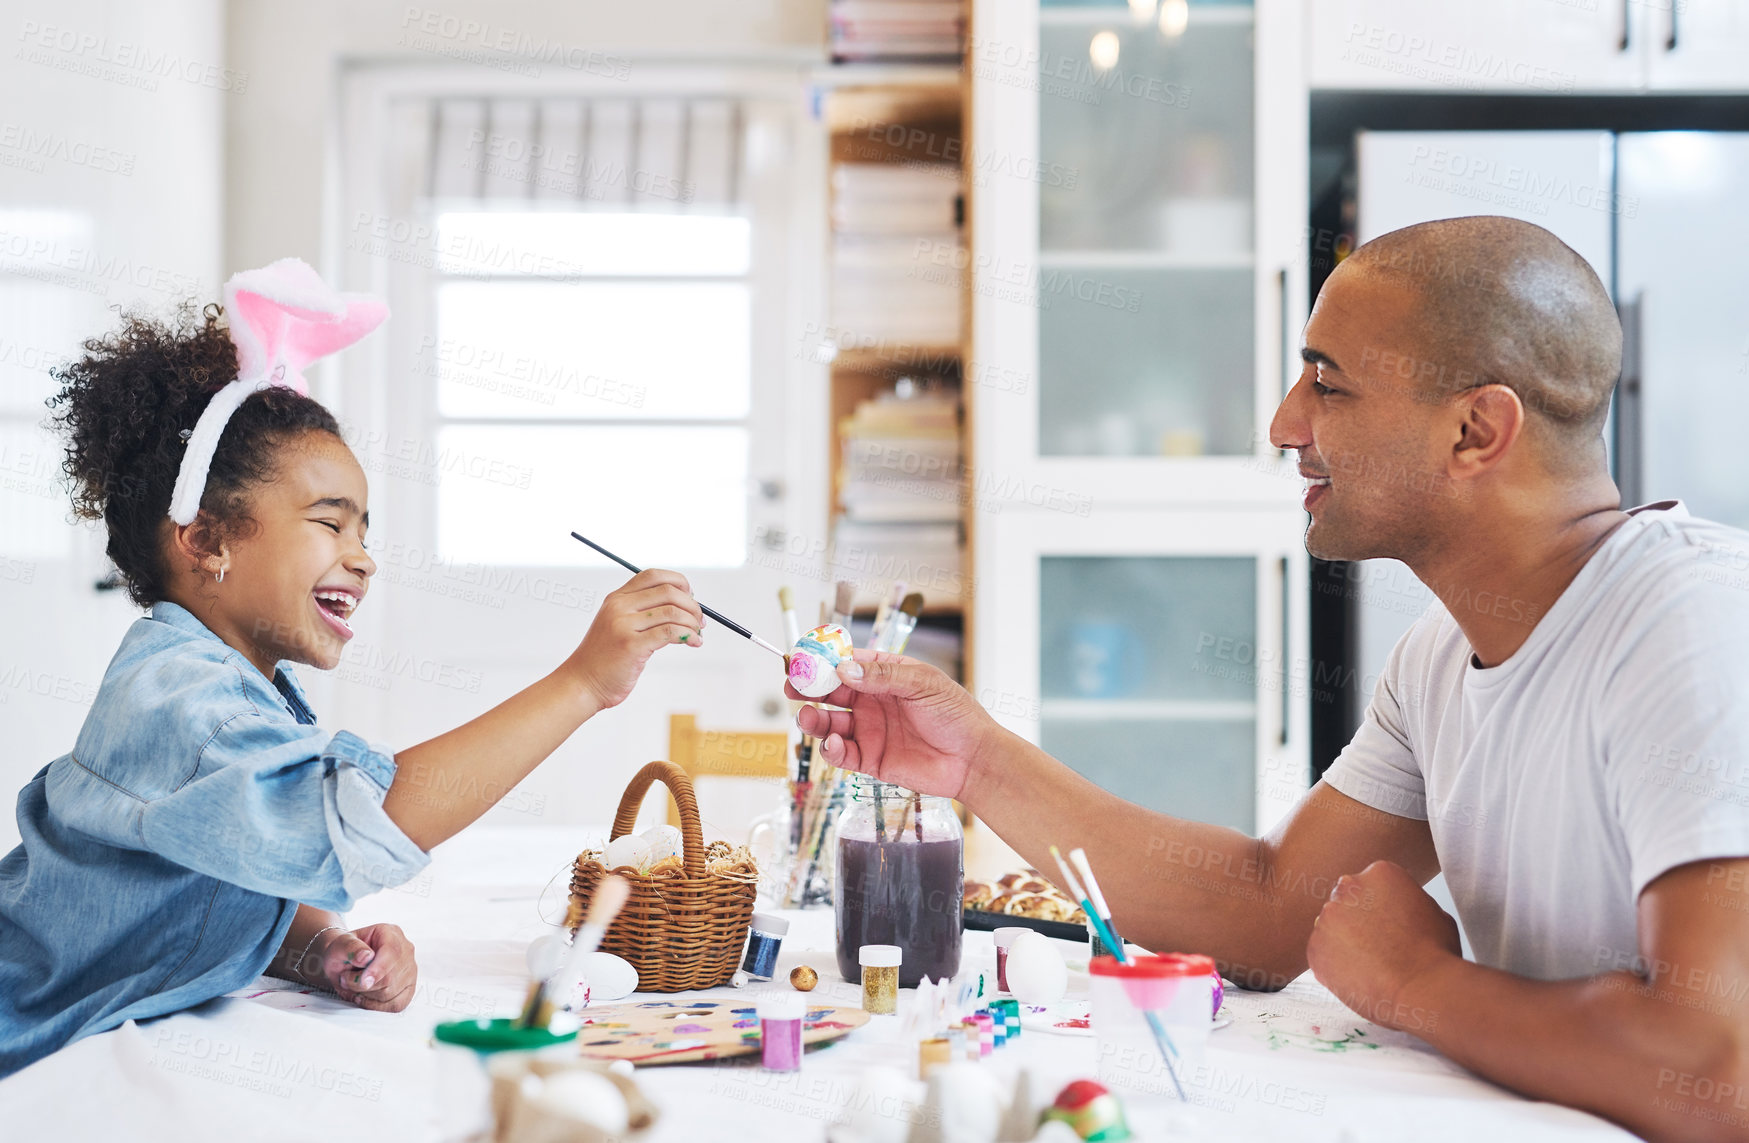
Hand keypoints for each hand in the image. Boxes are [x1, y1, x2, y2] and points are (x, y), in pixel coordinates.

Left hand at [303, 923, 418, 1011]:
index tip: (363, 982)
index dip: (378, 970)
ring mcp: (410, 970)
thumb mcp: (340, 944)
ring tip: (353, 985)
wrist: (346, 959)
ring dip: (366, 995)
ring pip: (391, 993)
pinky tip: (365, 998)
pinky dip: (376, 1006)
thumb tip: (366, 957)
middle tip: (345, 979)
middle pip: (390, 978)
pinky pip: (396, 1004)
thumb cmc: (345, 950)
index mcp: (391, 933)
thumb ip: (351, 947)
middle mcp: (405, 950)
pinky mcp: (408, 988)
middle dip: (362, 986)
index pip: (392, 952)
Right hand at [567, 569, 703, 709]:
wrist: (582, 683)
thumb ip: (642, 612)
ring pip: (672, 612)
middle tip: (700, 621)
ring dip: (692, 622)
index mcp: (617, 598)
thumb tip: (684, 605)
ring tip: (697, 634)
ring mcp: (624, 625)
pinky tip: (693, 642)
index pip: (653, 576)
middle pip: (668, 592)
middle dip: (692, 605)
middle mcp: (619, 607)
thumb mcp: (618, 625)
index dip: (678, 582)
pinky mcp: (632, 646)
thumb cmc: (605, 658)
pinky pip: (670, 633)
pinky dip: (688, 635)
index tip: (690, 597)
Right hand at [787, 648, 1002, 799]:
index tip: (801, 658)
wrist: (972, 759)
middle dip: (809, 689)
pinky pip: (842, 753)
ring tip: (808, 717)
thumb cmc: (955, 714)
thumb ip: (882, 675)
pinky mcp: (870, 759)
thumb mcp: (922, 683)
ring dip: (814, 720)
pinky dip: (831, 749)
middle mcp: (872, 701)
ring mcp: (869, 730)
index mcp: (885, 675)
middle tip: (793, 687)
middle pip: (830, 692)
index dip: (822, 659)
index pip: (847, 662)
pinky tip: (834, 744)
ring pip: (830, 723)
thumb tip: (844, 668)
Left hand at [1305, 860, 1460, 1035]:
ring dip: (1344, 942)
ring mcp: (1327, 917)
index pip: (1371, 886)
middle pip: (1347, 902)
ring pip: (1331, 927)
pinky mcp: (1314, 947)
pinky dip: (1335, 965)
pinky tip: (1358, 976)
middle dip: (1358, 921)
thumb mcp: (1432, 910)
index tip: (1390, 927)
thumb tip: (1398, 905)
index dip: (1381, 909)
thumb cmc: (1436, 952)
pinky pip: (1321, 954)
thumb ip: (1406, 901)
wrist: (1423, 987)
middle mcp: (1348, 887)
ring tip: (1371, 965)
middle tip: (1378, 946)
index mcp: (1380, 873)